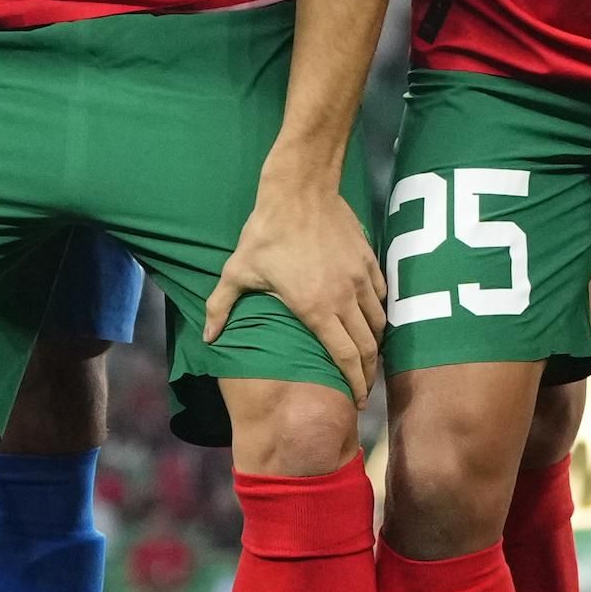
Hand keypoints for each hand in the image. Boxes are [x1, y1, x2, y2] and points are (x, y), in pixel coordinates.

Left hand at [206, 167, 385, 400]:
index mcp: (316, 309)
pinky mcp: (368, 260)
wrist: (299, 190)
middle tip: (365, 388)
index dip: (355, 383)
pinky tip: (371, 318)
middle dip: (369, 373)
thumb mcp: (237, 271)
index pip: (346, 357)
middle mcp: (344, 298)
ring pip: (379, 322)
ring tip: (369, 357)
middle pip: (368, 347)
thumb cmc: (266, 232)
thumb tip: (208, 338)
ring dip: (376, 344)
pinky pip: (382, 295)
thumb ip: (221, 307)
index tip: (358, 401)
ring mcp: (360, 278)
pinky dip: (379, 312)